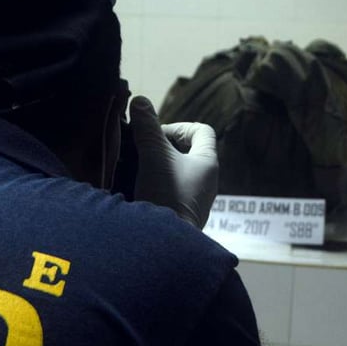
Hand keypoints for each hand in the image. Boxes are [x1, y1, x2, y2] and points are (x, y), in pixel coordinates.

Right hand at [130, 95, 217, 227]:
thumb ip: (147, 128)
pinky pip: (173, 191)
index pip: (202, 131)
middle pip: (189, 151)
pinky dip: (158, 185)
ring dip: (159, 166)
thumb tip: (140, 100)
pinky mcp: (184, 215)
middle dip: (164, 147)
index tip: (157, 136)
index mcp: (208, 163)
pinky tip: (139, 188)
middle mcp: (207, 180)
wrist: (165, 245)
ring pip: (179, 172)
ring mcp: (197, 199)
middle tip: (144, 151)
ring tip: (138, 168)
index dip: (179, 126)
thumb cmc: (166, 196)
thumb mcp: (154, 156)